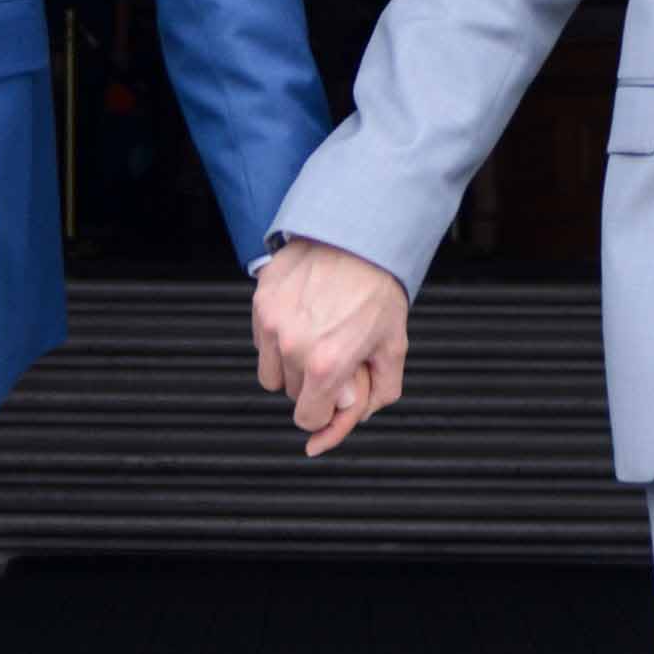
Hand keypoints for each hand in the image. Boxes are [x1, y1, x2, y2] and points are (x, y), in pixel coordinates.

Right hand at [254, 238, 409, 460]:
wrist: (359, 236)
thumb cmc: (378, 288)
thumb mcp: (393, 345)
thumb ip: (381, 390)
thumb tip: (360, 412)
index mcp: (326, 365)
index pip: (307, 418)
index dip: (324, 412)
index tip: (333, 395)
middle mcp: (292, 347)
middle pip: (291, 393)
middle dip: (312, 383)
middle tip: (333, 355)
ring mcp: (271, 323)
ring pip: (270, 370)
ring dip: (289, 364)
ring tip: (315, 337)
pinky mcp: (260, 300)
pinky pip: (260, 339)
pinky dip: (277, 336)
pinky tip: (302, 316)